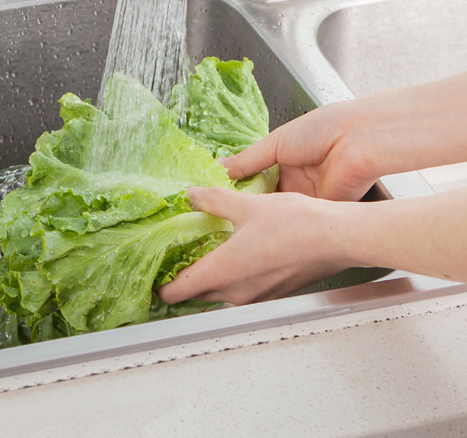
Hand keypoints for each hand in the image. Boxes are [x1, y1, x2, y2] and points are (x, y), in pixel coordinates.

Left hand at [158, 186, 348, 305]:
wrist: (338, 239)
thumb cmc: (296, 225)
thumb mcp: (246, 205)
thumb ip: (212, 200)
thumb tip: (192, 195)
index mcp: (224, 272)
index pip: (179, 291)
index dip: (162, 287)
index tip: (151, 279)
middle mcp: (238, 291)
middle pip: (198, 294)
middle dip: (182, 281)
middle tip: (171, 261)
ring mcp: (257, 295)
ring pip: (221, 292)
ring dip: (208, 278)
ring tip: (200, 255)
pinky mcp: (273, 291)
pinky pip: (241, 288)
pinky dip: (231, 276)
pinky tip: (235, 254)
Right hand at [222, 73, 466, 201]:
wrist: (356, 140)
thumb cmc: (321, 129)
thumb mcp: (274, 143)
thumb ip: (247, 160)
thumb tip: (220, 167)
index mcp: (285, 159)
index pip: (255, 178)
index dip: (237, 186)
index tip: (216, 194)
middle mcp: (296, 180)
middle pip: (265, 197)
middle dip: (246, 203)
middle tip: (219, 213)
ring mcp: (308, 197)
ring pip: (278, 210)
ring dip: (260, 214)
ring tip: (232, 221)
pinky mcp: (320, 211)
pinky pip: (295, 219)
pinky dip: (278, 221)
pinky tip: (258, 227)